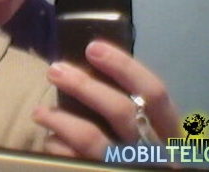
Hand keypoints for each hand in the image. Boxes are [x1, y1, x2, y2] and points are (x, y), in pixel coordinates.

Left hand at [33, 40, 179, 159]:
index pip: (154, 91)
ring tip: (38, 111)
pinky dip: (59, 147)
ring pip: (92, 138)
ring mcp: (127, 165)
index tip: (92, 48)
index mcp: (169, 129)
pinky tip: (50, 139)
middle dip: (83, 85)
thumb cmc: (143, 151)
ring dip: (60, 119)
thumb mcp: (150, 128)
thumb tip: (89, 66)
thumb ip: (130, 103)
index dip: (124, 66)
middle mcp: (155, 149)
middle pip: (120, 110)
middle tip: (55, 70)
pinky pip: (74, 161)